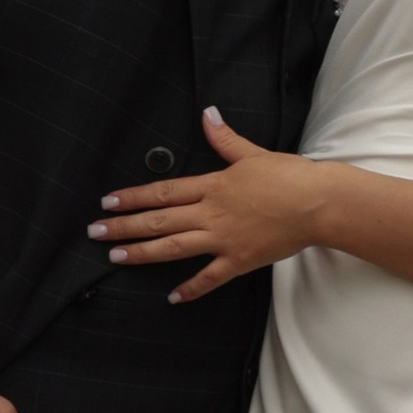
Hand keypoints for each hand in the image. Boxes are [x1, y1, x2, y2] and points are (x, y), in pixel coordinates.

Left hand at [89, 108, 335, 298]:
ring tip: (116, 257)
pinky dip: (191, 289)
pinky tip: (172, 298)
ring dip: (143, 253)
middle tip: (95, 233)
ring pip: (174, 247)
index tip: (107, 202)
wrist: (318, 203)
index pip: (163, 192)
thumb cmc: (290, 176)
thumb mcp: (253, 153)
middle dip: (124, 227)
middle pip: (159, 220)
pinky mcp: (240, 260)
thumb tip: (207, 114)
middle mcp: (211, 213)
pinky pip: (210, 278)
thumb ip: (224, 138)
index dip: (132, 197)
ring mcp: (224, 239)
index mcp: (213, 186)